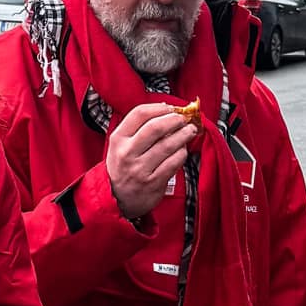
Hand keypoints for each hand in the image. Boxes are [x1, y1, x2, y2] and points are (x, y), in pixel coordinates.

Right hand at [105, 103, 197, 221]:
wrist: (116, 198)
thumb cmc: (122, 167)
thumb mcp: (119, 145)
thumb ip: (137, 128)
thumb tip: (166, 110)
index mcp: (118, 139)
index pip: (140, 113)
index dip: (160, 107)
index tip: (171, 107)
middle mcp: (128, 153)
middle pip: (156, 127)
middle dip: (175, 119)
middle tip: (184, 118)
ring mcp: (140, 169)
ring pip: (168, 145)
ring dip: (184, 134)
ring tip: (190, 131)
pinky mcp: (153, 183)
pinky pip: (174, 163)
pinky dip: (182, 153)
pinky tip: (183, 150)